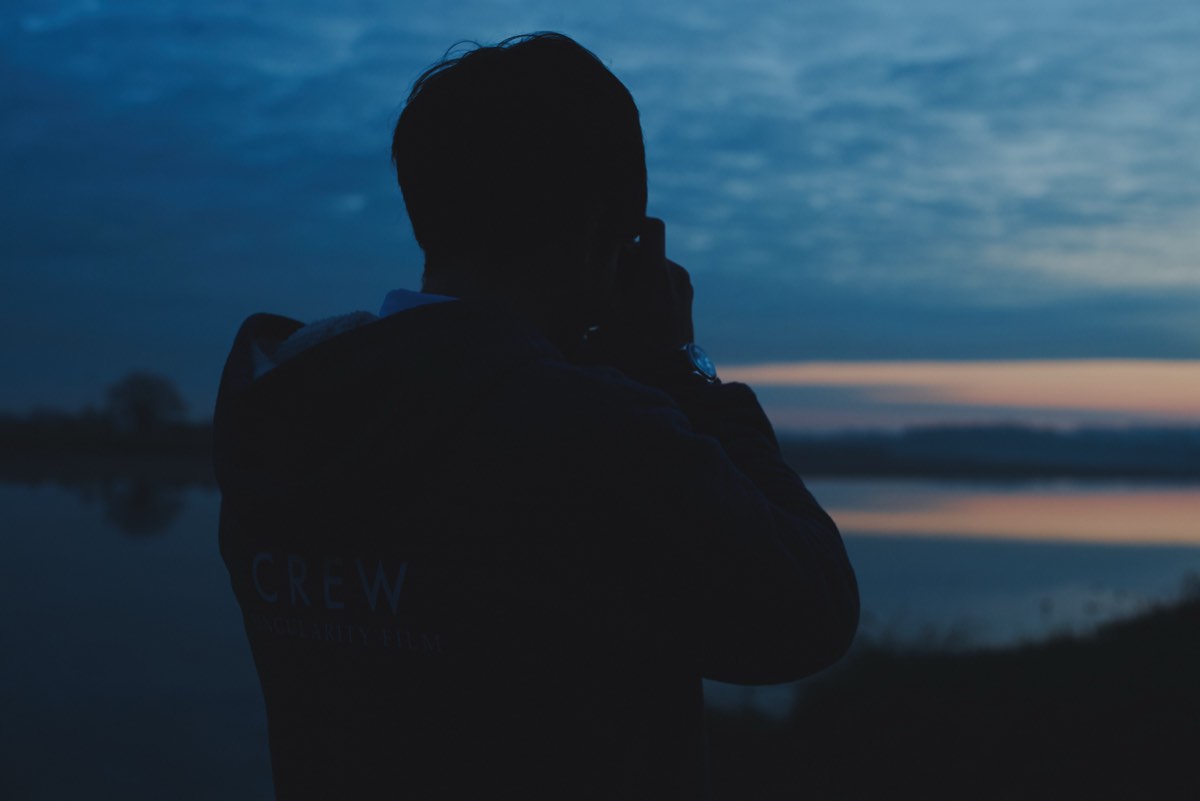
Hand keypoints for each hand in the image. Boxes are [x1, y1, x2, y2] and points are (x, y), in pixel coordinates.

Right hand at [573, 217, 696, 378]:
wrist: (672, 381)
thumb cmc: (633, 357)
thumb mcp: (599, 334)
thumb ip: (579, 309)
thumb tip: (556, 294)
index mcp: (657, 276)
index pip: (652, 226)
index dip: (631, 224)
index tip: (611, 238)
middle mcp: (675, 276)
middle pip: (647, 249)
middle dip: (625, 259)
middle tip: (604, 282)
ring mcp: (685, 288)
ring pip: (655, 265)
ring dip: (635, 274)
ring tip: (617, 300)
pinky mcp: (687, 301)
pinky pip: (665, 280)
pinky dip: (649, 287)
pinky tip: (632, 310)